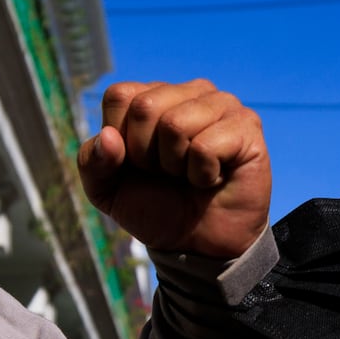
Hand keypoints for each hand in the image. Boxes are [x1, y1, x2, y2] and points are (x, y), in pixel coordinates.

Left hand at [77, 80, 269, 258]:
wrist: (198, 246)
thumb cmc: (157, 209)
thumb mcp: (108, 191)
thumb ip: (92, 162)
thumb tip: (108, 137)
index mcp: (153, 96)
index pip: (119, 96)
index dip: (121, 141)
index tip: (139, 165)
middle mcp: (189, 92)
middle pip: (144, 107)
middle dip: (147, 156)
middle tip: (168, 173)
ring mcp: (221, 104)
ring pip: (175, 124)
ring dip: (176, 165)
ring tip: (190, 175)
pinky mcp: (247, 126)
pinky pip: (205, 146)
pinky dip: (202, 175)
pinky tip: (213, 179)